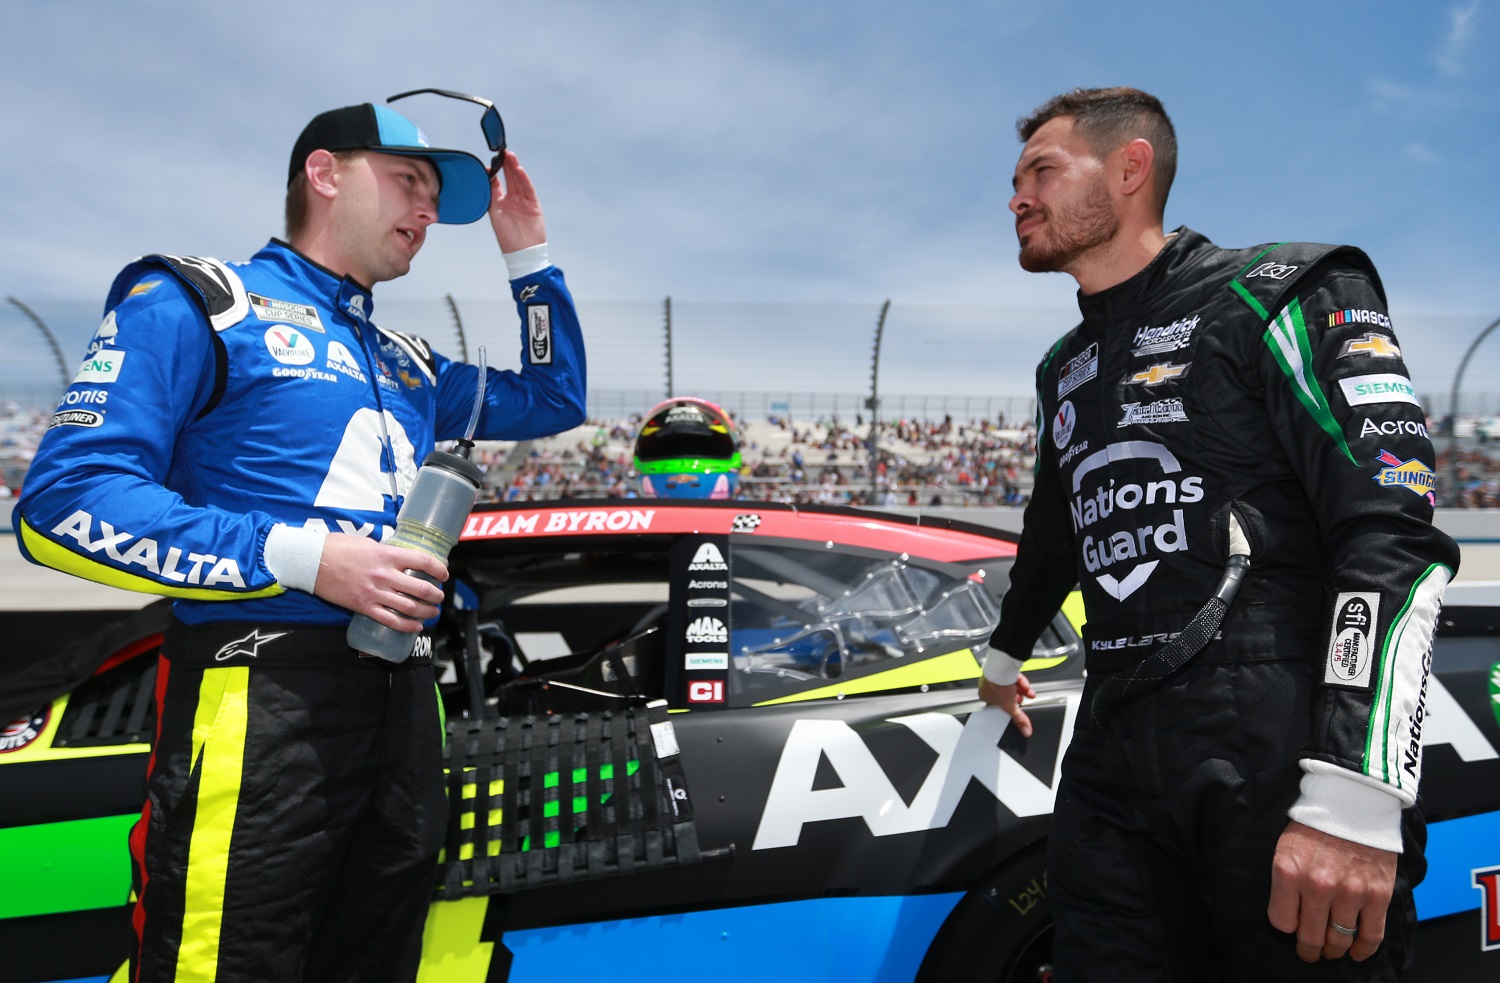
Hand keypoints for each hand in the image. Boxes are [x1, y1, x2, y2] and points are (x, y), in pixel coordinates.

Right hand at [311, 533, 447, 631]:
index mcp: (388, 555)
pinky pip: (390, 620)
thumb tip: (399, 558)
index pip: (423, 561)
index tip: (444, 574)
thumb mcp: (367, 543)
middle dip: (436, 595)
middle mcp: (385, 575)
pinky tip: (416, 626)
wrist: (312, 562)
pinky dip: (407, 625)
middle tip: (440, 597)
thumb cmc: (337, 547)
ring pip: (409, 607)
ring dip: (426, 612)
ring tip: (433, 613)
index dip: (439, 569)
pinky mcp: (363, 606)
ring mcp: (375, 592)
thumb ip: (385, 552)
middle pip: (421, 588)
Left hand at [488, 150, 546, 252]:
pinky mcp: (534, 205)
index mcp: (500, 203)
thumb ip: (490, 195)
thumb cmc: (507, 237)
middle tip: (502, 152)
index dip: (494, 172)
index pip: (496, 183)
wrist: (522, 252)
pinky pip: (528, 189)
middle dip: (505, 165)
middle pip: (509, 178)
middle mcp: (512, 200)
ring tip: (510, 156)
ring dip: (514, 168)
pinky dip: (524, 179)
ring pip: (518, 181)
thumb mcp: (494, 214)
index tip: (490, 161)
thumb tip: (486, 179)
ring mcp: (523, 202)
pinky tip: (519, 170)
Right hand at [977, 672, 1035, 737]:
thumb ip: (1019, 719)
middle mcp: (989, 686)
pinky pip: (1013, 677)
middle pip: (1007, 695)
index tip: (1015, 706)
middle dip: (1017, 697)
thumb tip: (1025, 730)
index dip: (1009, 705)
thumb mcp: (1010, 706)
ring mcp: (996, 676)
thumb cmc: (997, 685)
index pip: (999, 704)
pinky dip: (1020, 681)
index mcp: (985, 696)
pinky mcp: (1003, 669)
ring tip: (1028, 692)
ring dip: (1022, 690)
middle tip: (1021, 699)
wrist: (1001, 668)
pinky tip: (1024, 684)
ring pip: (1011, 685)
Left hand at [1267, 820, 1397, 962]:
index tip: (1292, 925)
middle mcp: (1318, 887)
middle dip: (1308, 949)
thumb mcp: (1286, 848)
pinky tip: (1357, 952)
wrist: (1354, 804)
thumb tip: (1291, 916)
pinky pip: (1370, 936)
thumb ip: (1286, 882)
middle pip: (1310, 937)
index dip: (1287, 926)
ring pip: (1339, 940)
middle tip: (1309, 952)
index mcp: (1289, 873)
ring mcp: (1350, 893)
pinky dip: (1363, 950)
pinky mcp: (1377, 896)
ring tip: (1331, 951)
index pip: (1281, 921)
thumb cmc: (1316, 825)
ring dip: (1334, 950)